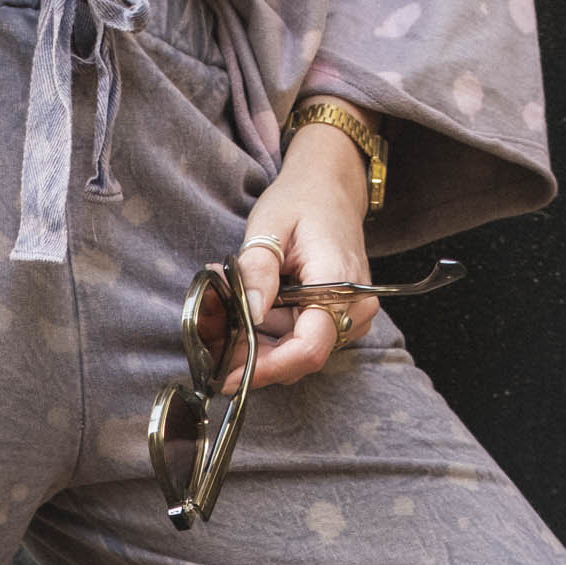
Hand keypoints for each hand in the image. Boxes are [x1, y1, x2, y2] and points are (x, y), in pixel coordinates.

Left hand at [223, 103, 380, 391]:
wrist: (330, 189)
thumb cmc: (301, 202)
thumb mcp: (269, 226)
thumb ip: (258, 270)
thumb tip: (251, 314)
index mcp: (340, 282)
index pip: (308, 347)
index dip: (266, 368)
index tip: (228, 375)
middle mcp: (355, 308)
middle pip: (298, 357)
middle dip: (250, 354)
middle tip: (210, 336)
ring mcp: (351, 316)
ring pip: (295, 352)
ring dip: (255, 343)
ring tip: (221, 314)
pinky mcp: (339, 318)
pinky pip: (299, 339)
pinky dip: (268, 332)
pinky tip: (245, 311)